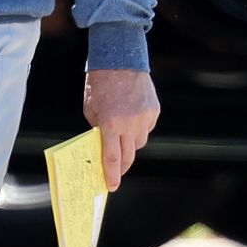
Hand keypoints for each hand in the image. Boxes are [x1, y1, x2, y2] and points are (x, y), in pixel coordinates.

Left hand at [83, 69, 159, 190]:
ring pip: (139, 143)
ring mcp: (145, 117)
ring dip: (130, 143)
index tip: (111, 186)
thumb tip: (104, 150)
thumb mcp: (91, 110)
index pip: (113, 158)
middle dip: (122, 166)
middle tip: (117, 172)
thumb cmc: (99, 85)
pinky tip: (130, 117)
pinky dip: (138, 128)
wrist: (120, 60)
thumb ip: (98, 130)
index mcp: (110, 123)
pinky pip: (146, 129)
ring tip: (120, 133)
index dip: (112, 175)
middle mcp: (130, 123)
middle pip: (129, 155)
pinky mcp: (154, 111)